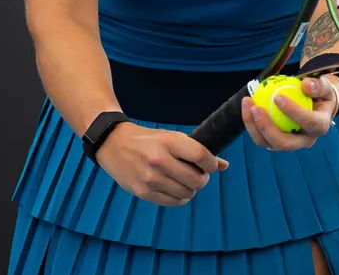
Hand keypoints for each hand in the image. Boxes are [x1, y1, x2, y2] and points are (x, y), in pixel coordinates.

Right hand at [95, 123, 229, 206]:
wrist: (113, 145)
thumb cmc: (147, 140)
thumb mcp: (171, 137)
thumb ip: (196, 150)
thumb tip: (224, 165)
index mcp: (169, 142)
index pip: (201, 156)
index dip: (211, 164)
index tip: (210, 165)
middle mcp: (160, 161)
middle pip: (196, 180)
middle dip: (202, 179)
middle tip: (197, 175)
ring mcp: (151, 179)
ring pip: (186, 194)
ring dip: (191, 189)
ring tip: (184, 181)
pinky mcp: (143, 192)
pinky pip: (173, 202)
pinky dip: (180, 198)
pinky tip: (175, 189)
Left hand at [242, 75, 338, 151]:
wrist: (316, 105)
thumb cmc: (320, 94)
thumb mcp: (325, 86)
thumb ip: (318, 85)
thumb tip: (305, 85)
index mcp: (320, 127)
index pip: (308, 123)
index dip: (293, 112)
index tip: (277, 97)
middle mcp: (305, 141)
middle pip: (285, 143)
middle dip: (267, 128)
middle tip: (256, 108)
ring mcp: (290, 144)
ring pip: (268, 143)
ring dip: (254, 126)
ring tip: (248, 104)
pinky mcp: (276, 143)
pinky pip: (261, 137)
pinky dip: (251, 123)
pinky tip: (246, 105)